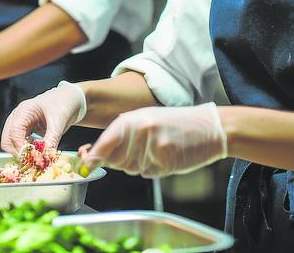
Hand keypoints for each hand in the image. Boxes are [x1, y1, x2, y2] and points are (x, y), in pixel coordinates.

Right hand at [0, 81, 86, 154]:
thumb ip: (52, 139)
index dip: (20, 147)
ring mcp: (20, 124)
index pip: (14, 131)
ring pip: (12, 144)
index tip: (30, 159)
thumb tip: (46, 157)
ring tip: (37, 158)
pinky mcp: (26, 131)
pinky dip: (27, 152)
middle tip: (33, 162)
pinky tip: (38, 153)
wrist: (69, 99)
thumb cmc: (63, 104)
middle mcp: (18, 117)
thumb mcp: (58, 122)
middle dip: (18, 152)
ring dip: (22, 154)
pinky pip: (20, 145)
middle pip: (7, 140)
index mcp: (24, 110)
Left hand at [83, 103, 227, 177]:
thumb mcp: (145, 119)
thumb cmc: (175, 123)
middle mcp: (138, 131)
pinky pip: (148, 173)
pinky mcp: (164, 160)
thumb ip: (122, 135)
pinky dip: (153, 169)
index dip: (91, 157)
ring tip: (155, 149)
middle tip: (139, 150)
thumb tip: (95, 154)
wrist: (208, 127)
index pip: (103, 143)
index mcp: (131, 119)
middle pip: (115, 161)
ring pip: (131, 169)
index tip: (85, 165)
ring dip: (139, 164)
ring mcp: (151, 147)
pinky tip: (164, 155)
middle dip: (120, 161)